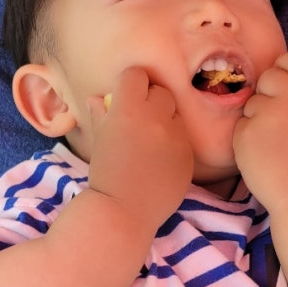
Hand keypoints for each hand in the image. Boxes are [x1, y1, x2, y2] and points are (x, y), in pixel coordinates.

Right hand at [87, 67, 192, 233]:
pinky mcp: (189, 155)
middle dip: (151, 101)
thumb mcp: (98, 141)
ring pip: (176, 114)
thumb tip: (98, 98)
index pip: (136, 74)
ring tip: (151, 143)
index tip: (125, 98)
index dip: (130, 85)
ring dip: (165, 121)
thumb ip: (101, 115)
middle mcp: (156, 117)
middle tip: (139, 121)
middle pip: (161, 91)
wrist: (123, 212)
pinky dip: (174, 145)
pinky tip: (160, 162)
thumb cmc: (104, 175)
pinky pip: (184, 139)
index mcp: (128, 109)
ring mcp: (176, 137)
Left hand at [233, 50, 287, 214]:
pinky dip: (247, 138)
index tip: (282, 80)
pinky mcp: (246, 132)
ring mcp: (268, 114)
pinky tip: (262, 155)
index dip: (285, 66)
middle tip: (276, 121)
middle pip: (269, 76)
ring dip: (257, 118)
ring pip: (252, 102)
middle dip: (267, 93)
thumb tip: (286, 78)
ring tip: (274, 145)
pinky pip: (240, 125)